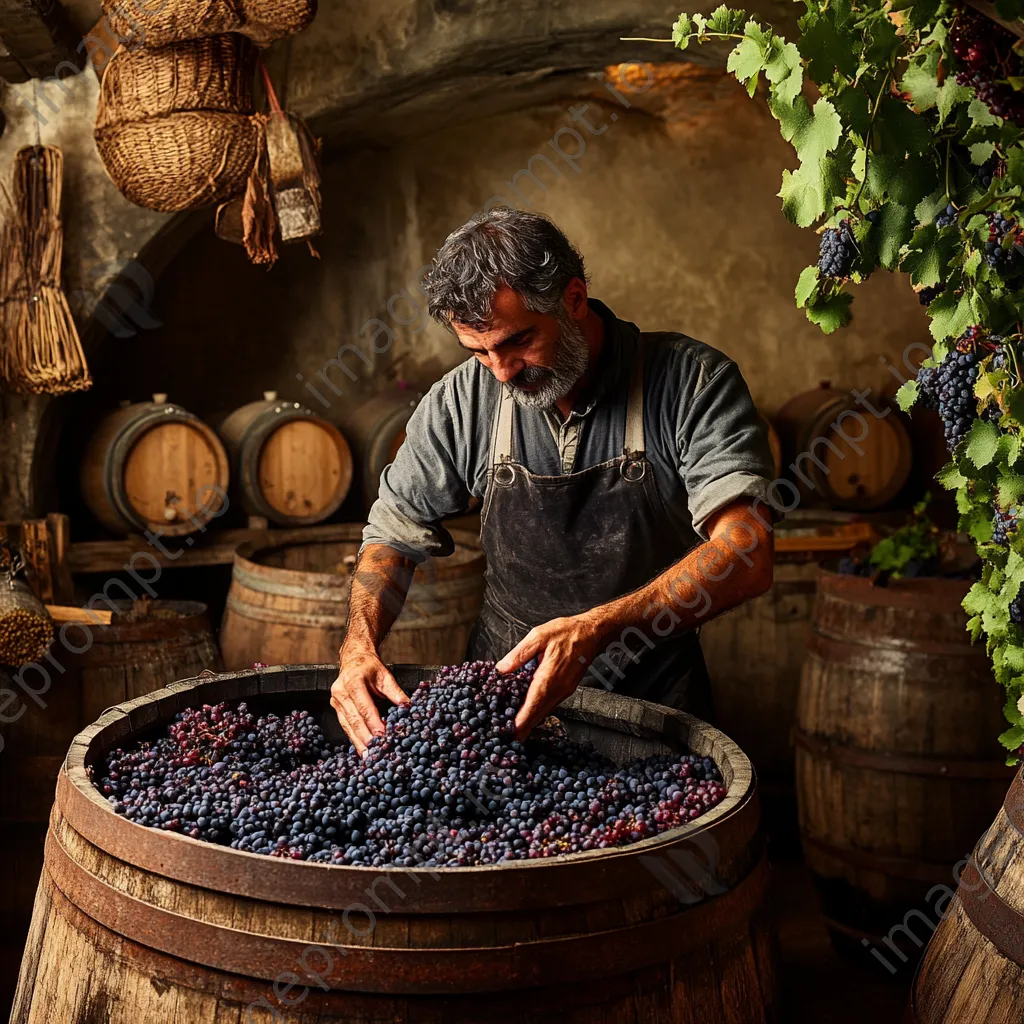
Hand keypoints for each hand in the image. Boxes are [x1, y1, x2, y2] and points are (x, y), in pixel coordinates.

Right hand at [331, 643, 408, 754]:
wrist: (354, 659)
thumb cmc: (370, 667)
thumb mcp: (386, 676)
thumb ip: (396, 692)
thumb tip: (408, 707)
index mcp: (353, 681)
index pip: (364, 706)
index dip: (373, 722)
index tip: (383, 735)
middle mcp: (341, 692)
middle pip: (354, 719)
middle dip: (365, 737)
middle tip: (376, 751)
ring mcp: (336, 701)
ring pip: (347, 726)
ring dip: (359, 742)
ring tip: (369, 756)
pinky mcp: (336, 708)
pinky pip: (345, 726)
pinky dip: (354, 738)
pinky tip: (362, 749)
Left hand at [496, 613, 605, 740]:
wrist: (591, 634)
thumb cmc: (567, 633)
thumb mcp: (538, 636)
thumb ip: (519, 654)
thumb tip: (501, 669)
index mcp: (549, 676)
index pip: (533, 705)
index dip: (522, 721)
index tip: (513, 733)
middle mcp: (558, 688)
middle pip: (539, 713)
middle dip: (524, 727)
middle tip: (510, 738)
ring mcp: (564, 690)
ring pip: (546, 710)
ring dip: (532, 720)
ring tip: (517, 729)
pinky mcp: (567, 689)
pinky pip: (551, 704)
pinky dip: (540, 711)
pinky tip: (531, 712)